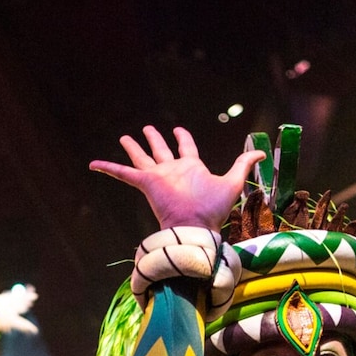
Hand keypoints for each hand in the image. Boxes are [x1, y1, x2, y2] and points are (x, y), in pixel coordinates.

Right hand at [90, 126, 264, 231]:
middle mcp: (172, 172)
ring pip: (142, 157)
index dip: (182, 137)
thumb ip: (244, 164)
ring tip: (125, 136)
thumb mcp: (233, 181)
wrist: (195, 226)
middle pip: (161, 151)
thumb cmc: (213, 209)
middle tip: (148, 129)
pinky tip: (93, 164)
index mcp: (191, 169)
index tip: (178, 129)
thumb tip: (263, 153)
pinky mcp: (145, 183)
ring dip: (133, 147)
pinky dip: (108, 168)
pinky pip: (123, 174)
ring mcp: (158, 177)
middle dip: (155, 140)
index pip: (186, 149)